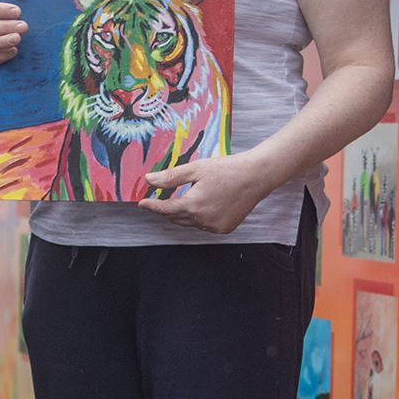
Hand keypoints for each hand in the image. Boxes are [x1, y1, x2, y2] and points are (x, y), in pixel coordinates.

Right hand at [0, 0, 28, 67]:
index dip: (0, 9)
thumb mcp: (28, 4)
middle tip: (24, 27)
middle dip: (6, 26)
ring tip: (18, 39)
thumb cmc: (27, 19)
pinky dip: (0, 56)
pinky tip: (13, 52)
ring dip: (2, 41)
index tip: (18, 11)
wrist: (33, 46)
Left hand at [138, 152, 275, 234]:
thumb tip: (149, 180)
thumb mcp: (196, 169)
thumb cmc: (227, 169)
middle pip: (176, 218)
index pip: (165, 209)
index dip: (152, 206)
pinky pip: (204, 225)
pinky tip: (204, 205)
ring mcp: (214, 227)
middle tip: (160, 198)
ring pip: (190, 223)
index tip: (142, 203)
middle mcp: (203, 220)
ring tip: (187, 198)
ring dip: (184, 214)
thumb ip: (170, 177)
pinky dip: (199, 218)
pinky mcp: (224, 229)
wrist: (256, 176)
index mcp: (193, 205)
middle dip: (167, 209)